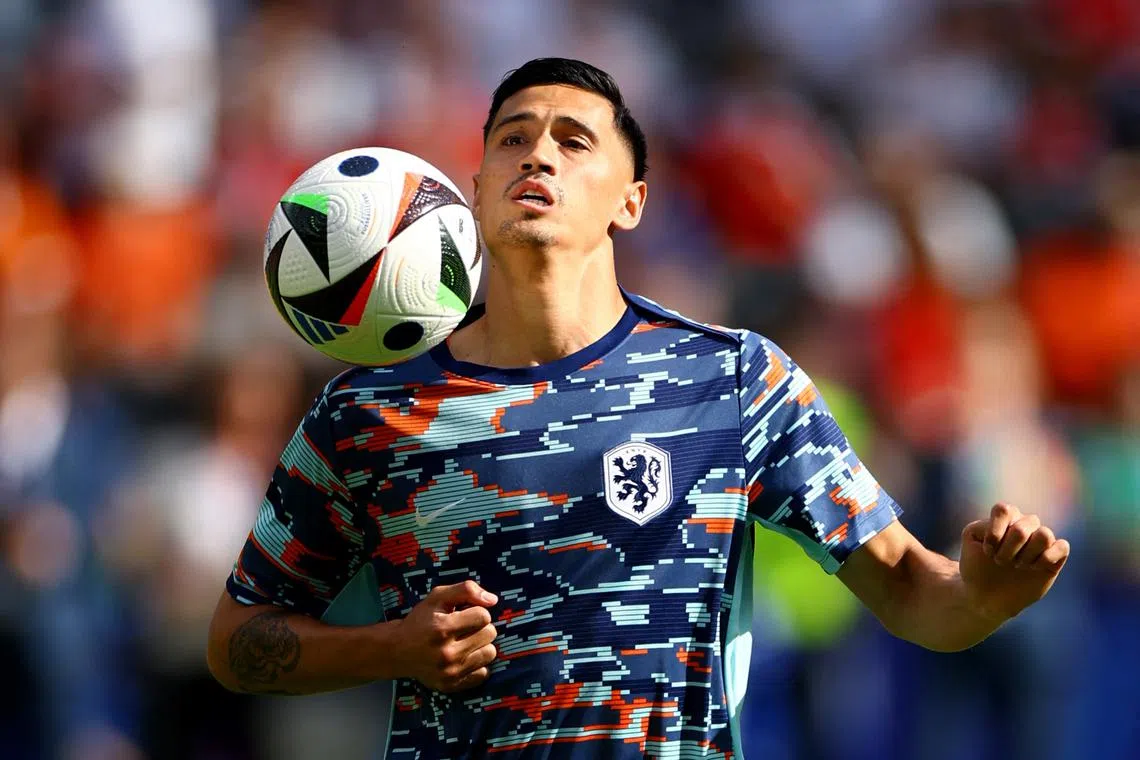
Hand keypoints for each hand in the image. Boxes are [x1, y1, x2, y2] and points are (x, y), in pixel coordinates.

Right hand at [392, 580, 498, 692]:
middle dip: (480, 627)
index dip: (476, 611)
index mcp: (442, 628)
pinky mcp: (451, 685)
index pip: (484, 616)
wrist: (396, 651)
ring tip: (466, 642)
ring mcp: (450, 672)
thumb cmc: (420, 620)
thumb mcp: (437, 597)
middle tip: (465, 628)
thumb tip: (493, 600)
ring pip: (490, 653)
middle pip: (490, 634)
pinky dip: (478, 665)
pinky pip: (483, 673)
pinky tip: (464, 657)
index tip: (464, 614)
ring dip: (481, 645)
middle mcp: (446, 653)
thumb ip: (466, 590)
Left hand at [960, 503, 1069, 623]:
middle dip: (1009, 549)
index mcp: (1004, 519)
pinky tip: (1035, 568)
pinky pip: (1062, 546)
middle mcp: (1025, 525)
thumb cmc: (977, 566)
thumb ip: (982, 525)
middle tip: (1001, 562)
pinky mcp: (1055, 557)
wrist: (986, 596)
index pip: (1004, 509)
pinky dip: (1048, 557)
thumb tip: (1001, 523)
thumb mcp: (970, 542)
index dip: (996, 532)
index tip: (986, 551)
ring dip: (1027, 555)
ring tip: (1017, 566)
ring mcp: (1041, 541)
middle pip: (1024, 526)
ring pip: (1044, 534)